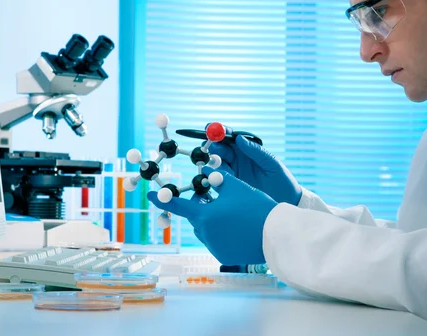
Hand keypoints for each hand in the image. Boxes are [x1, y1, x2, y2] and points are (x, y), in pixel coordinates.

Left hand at [147, 167, 276, 264]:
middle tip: (214, 197)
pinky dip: (220, 233)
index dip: (162, 199)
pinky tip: (236, 227)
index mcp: (204, 215)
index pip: (177, 205)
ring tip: (229, 212)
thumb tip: (205, 169)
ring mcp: (214, 247)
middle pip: (195, 216)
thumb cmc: (256, 207)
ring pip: (204, 229)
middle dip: (201, 206)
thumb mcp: (236, 187)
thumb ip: (217, 178)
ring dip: (210, 220)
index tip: (150, 194)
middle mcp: (205, 233)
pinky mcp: (223, 256)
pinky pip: (215, 241)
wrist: (277, 235)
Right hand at [208, 133, 301, 205]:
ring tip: (212, 160)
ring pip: (217, 162)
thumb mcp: (271, 163)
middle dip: (213, 145)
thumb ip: (256, 151)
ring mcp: (233, 172)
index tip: (211, 127)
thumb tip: (239, 138)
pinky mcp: (230, 185)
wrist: (285, 202)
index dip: (220, 131)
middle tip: (210, 146)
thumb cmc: (282, 180)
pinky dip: (212, 175)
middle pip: (220, 149)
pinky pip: (218, 178)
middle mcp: (238, 159)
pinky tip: (211, 174)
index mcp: (247, 150)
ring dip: (212, 160)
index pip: (231, 137)